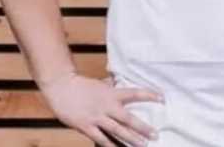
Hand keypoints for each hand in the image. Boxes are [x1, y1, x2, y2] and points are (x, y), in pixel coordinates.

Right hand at [39, 73, 162, 146]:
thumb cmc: (81, 85)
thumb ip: (111, 88)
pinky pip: (101, 138)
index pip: (135, 93)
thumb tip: (119, 83)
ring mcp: (96, 117)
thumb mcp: (100, 84)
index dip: (149, 95)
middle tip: (155, 135)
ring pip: (117, 131)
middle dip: (143, 128)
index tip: (162, 99)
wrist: (61, 87)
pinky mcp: (86, 126)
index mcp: (112, 93)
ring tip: (143, 145)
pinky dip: (110, 145)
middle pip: (128, 119)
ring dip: (131, 139)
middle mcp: (106, 106)